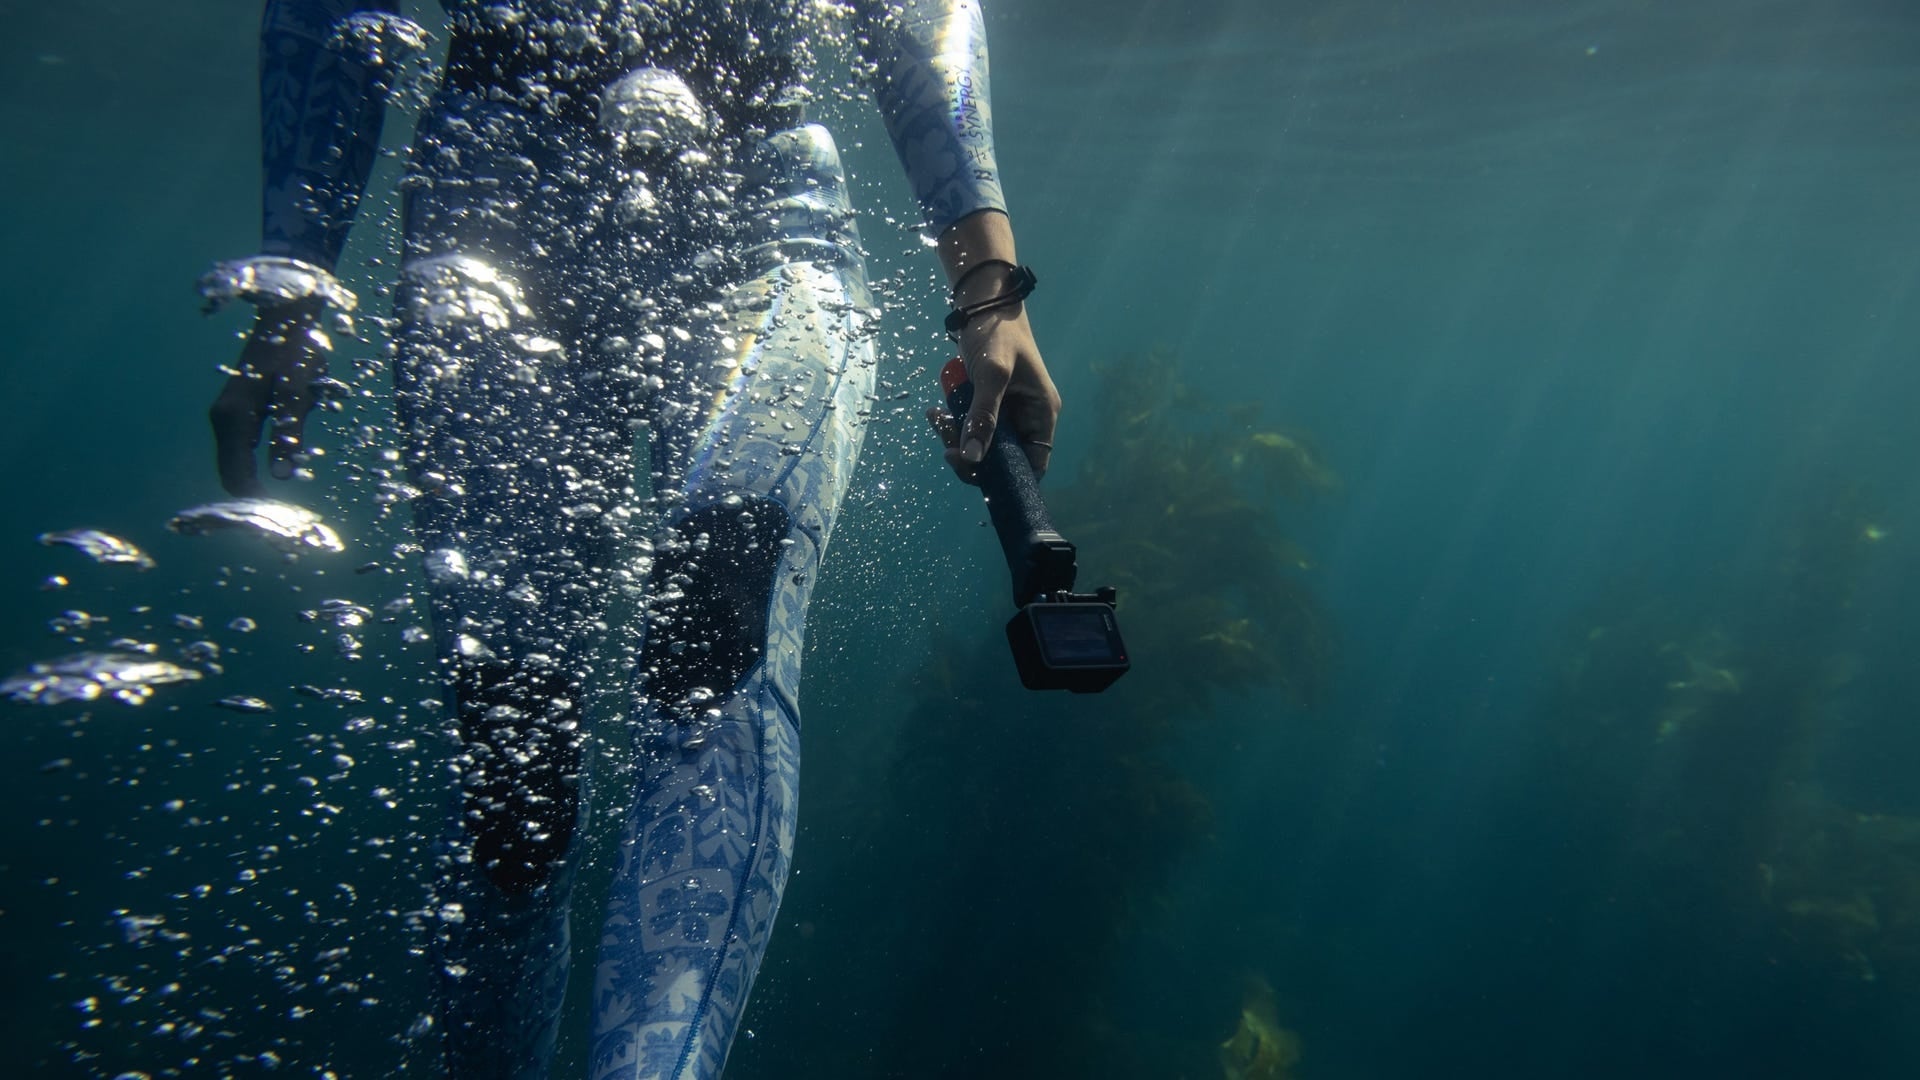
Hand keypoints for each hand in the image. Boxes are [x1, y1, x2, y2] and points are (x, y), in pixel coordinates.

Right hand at [208, 297, 335, 496]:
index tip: (281, 518)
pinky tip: (283, 452)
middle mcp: (222, 419)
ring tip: (291, 476)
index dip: (256, 503)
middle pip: (232, 476)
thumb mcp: (298, 391)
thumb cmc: (294, 350)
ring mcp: (227, 415)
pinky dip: (262, 457)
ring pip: (239, 462)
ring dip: (262, 471)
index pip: (235, 477)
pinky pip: (245, 447)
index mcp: (233, 417)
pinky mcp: (238, 412)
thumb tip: (282, 474)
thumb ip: (289, 432)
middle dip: (257, 495)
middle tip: (289, 513)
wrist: (285, 317)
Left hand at [926, 303, 1058, 482]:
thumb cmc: (997, 333)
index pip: (1033, 465)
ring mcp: (1006, 412)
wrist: (983, 302)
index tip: (974, 469)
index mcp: (1041, 415)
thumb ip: (983, 417)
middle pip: (1002, 459)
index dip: (1006, 477)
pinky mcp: (986, 404)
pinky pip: (970, 427)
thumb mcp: (992, 375)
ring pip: (981, 444)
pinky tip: (936, 412)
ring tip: (938, 419)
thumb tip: (973, 458)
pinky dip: (952, 424)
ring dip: (957, 438)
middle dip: (971, 454)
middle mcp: (1027, 419)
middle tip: (946, 443)